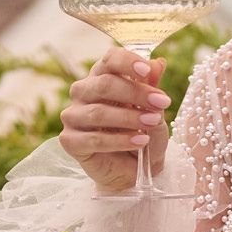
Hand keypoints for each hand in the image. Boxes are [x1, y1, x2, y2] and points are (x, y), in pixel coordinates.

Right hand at [59, 48, 170, 194]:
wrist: (136, 171)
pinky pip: (94, 139)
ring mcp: (73, 116)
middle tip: (161, 103)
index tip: (147, 71)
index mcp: (102, 77)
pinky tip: (140, 141)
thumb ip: (152, 88)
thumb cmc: (143, 135)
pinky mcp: (70, 141)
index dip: (127, 61)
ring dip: (129, 118)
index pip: (109, 60)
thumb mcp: (154, 112)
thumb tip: (158, 63)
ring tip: (152, 123)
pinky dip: (120, 140)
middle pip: (104, 84)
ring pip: (98, 112)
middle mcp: (83, 93)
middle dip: (136, 93)